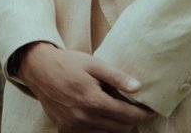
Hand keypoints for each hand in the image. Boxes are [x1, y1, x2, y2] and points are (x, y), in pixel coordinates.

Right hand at [18, 42, 154, 132]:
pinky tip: (99, 114)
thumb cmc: (68, 64)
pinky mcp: (66, 129)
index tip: (150, 110)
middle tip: (134, 108)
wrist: (39, 70)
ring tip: (116, 108)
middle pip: (120, 128)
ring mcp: (74, 126)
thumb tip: (138, 87)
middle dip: (132, 120)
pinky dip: (100, 127)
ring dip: (116, 124)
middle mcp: (84, 118)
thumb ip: (116, 77)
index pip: (128, 115)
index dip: (143, 114)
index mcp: (93, 101)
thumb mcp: (93, 64)